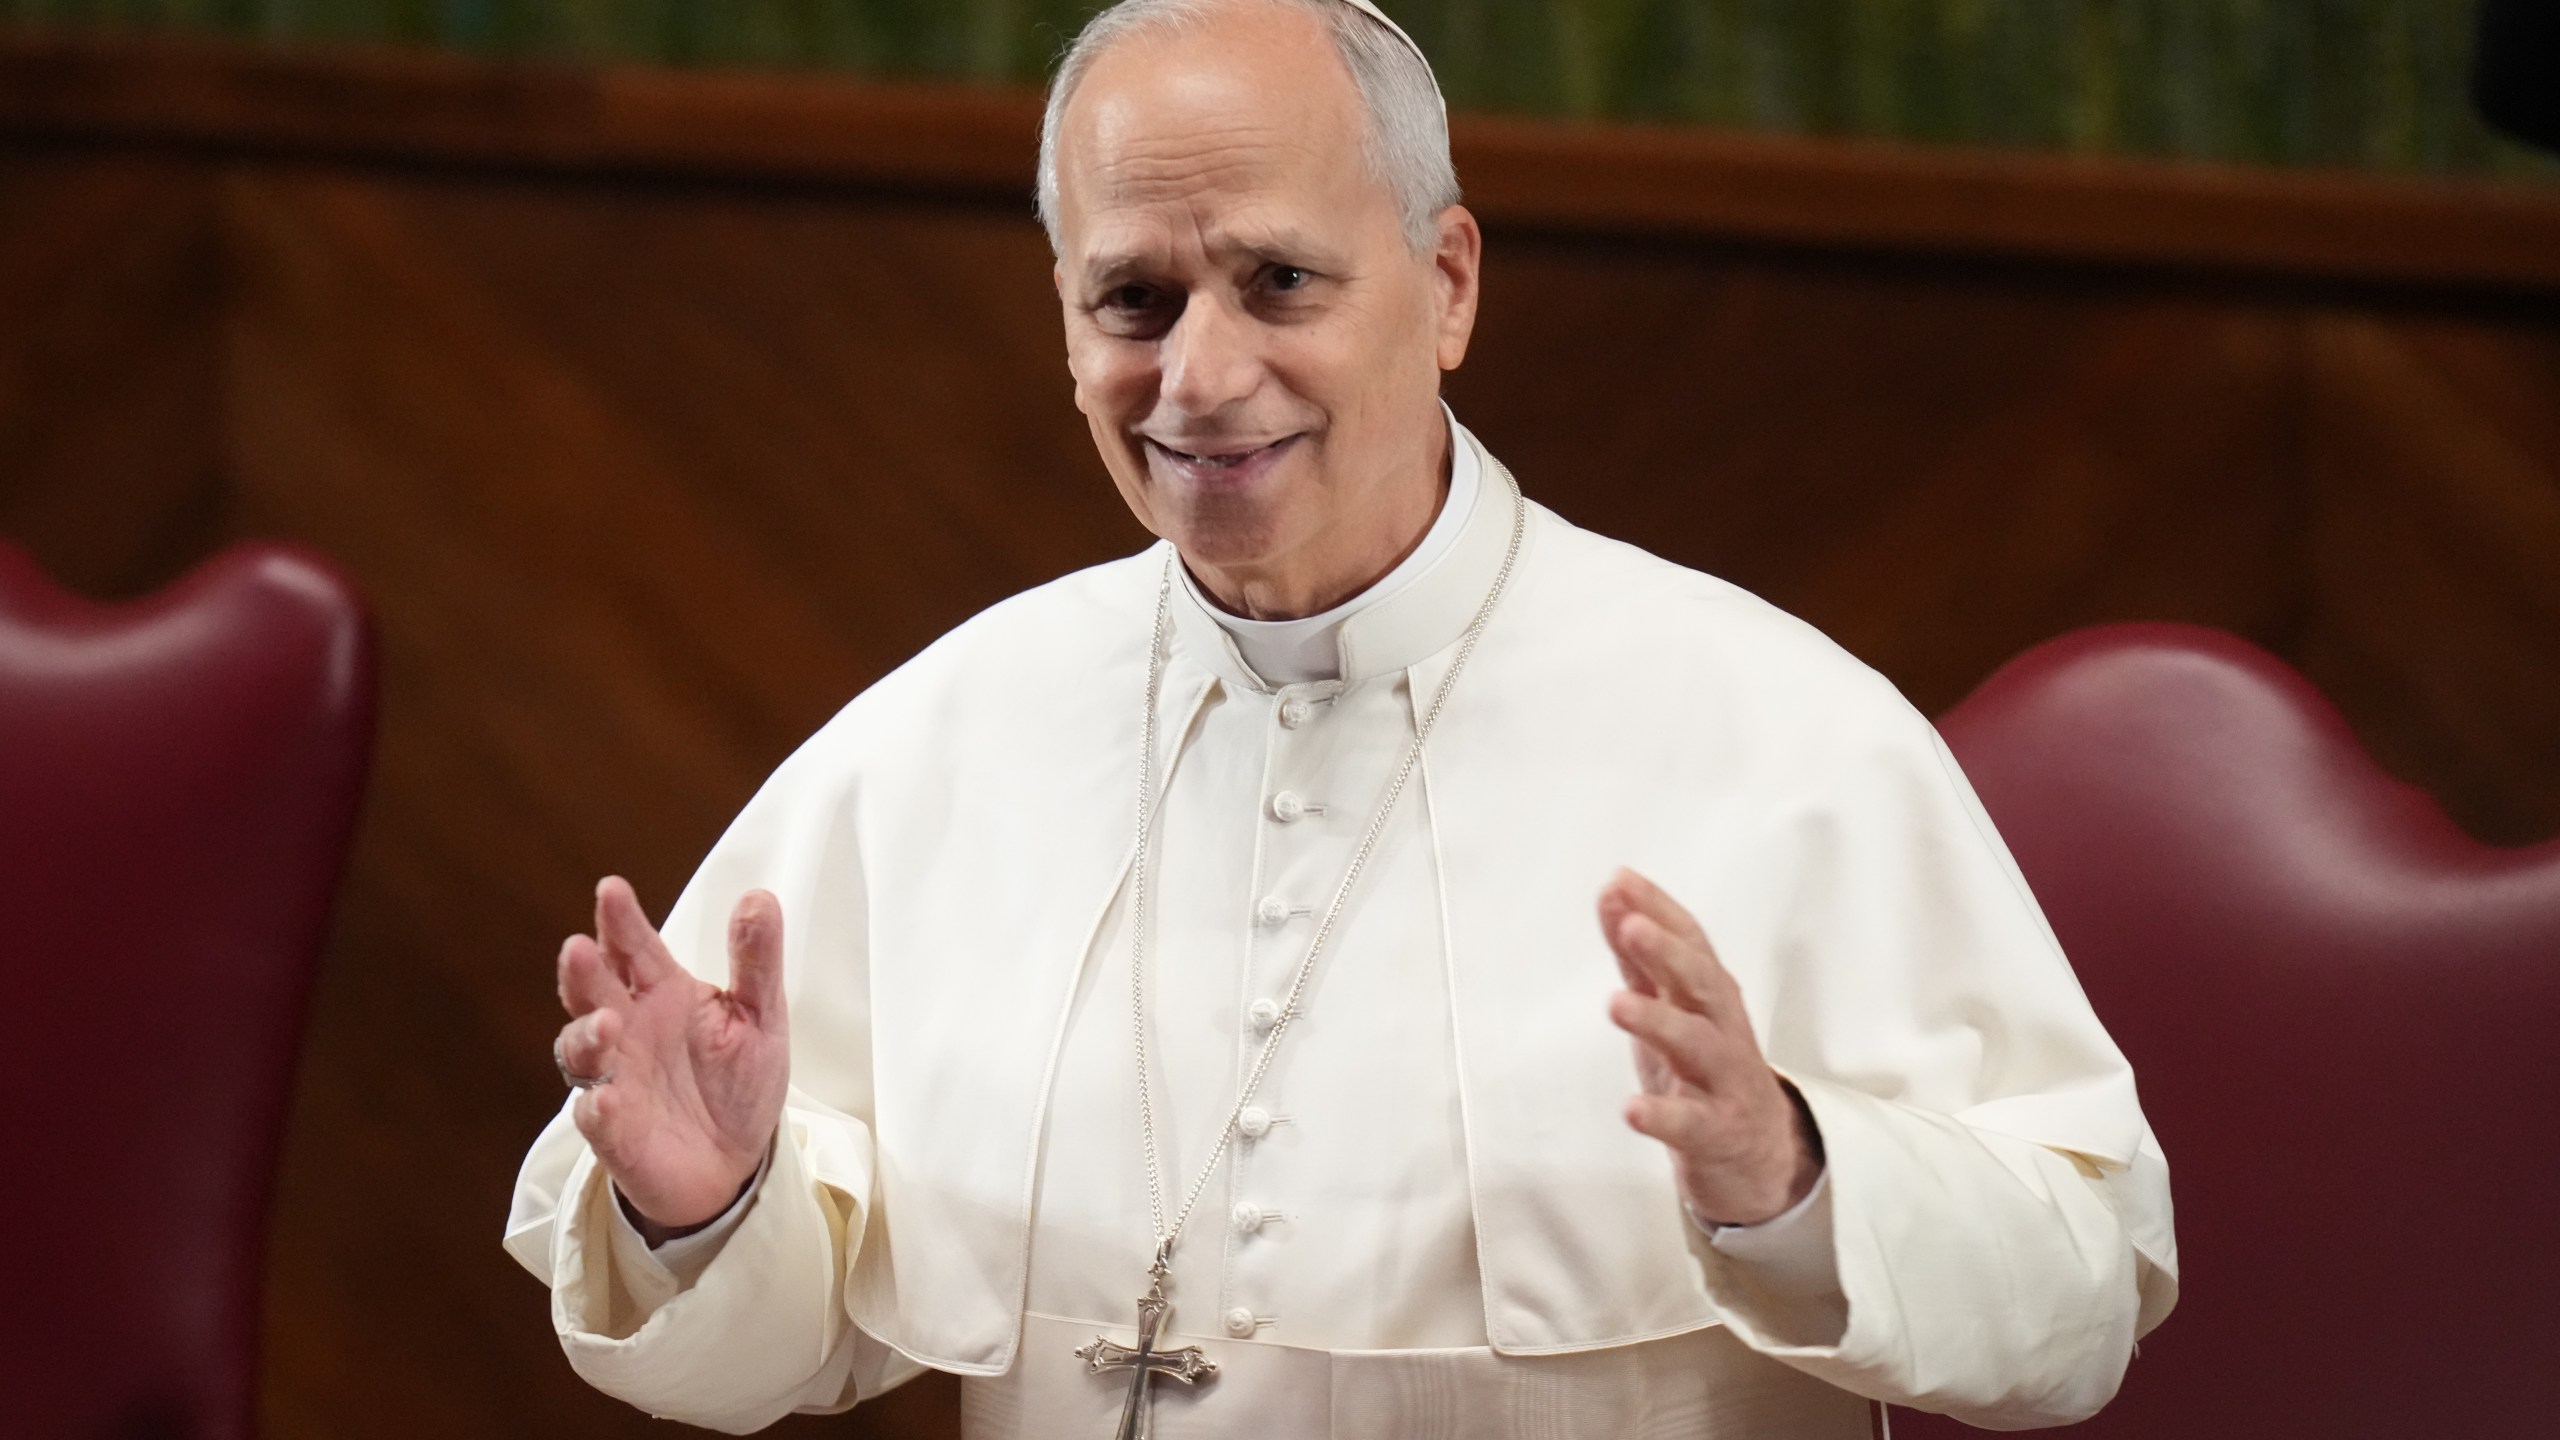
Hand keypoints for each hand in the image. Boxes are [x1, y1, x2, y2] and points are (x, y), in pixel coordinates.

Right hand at [554, 877, 790, 1236]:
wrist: (734, 1162)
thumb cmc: (737, 1080)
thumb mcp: (761, 1015)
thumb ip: (756, 959)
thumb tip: (760, 897)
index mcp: (662, 994)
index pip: (634, 949)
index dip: (621, 921)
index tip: (611, 890)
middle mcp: (628, 1029)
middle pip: (593, 992)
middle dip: (583, 970)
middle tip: (580, 947)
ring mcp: (614, 1078)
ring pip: (581, 1051)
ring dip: (587, 1035)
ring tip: (607, 1022)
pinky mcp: (614, 1132)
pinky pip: (596, 1118)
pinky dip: (596, 1109)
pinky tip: (605, 1100)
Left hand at [1600, 868, 1822, 1226]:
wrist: (1758, 1154)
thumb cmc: (1703, 1068)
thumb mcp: (1671, 1006)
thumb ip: (1639, 954)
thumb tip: (1611, 892)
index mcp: (1708, 994)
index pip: (1689, 942)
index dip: (1658, 910)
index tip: (1620, 881)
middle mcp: (1722, 1028)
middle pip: (1702, 983)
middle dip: (1669, 953)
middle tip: (1633, 927)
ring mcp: (1723, 1080)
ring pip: (1698, 1045)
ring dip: (1659, 1021)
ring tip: (1617, 1004)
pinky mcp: (1717, 1132)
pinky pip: (1691, 1123)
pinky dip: (1663, 1115)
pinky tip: (1632, 1109)